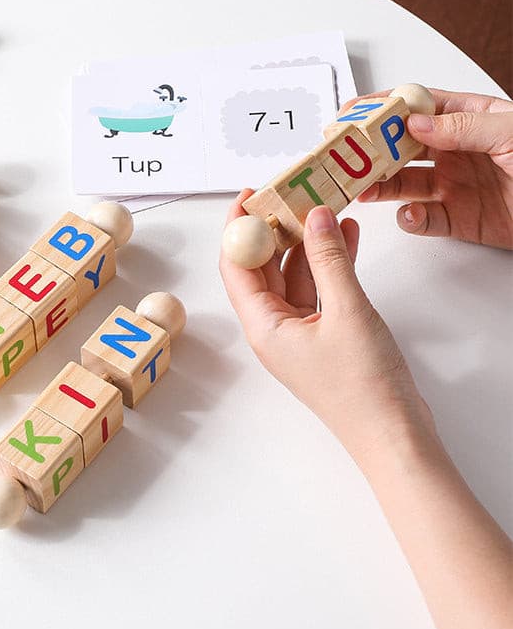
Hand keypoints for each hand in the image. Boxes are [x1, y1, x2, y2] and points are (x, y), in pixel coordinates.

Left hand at [219, 192, 434, 465]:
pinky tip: (346, 237)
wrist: (393, 433)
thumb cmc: (363, 384)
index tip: (250, 196)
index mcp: (262, 326)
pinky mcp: (322, 337)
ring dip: (308, 244)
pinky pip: (318, 291)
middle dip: (275, 231)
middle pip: (262, 269)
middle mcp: (272, 329)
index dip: (238, 229)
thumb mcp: (347, 310)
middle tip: (291, 195)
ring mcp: (297, 333)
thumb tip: (315, 216)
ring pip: (294, 277)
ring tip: (324, 207)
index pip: (235, 267)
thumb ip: (330, 259)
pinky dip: (329, 266)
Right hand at [356, 89, 512, 248]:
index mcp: (471, 120)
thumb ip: (461, 128)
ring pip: (404, 184)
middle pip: (402, 147)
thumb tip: (415, 124)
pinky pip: (423, 220)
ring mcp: (456, 186)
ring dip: (381, 186)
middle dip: (372, 151)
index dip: (383, 107)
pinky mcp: (459, 220)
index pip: (418, 107)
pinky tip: (410, 215)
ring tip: (363, 189)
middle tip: (346, 156)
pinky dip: (411, 220)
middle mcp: (458, 152)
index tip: (353, 112)